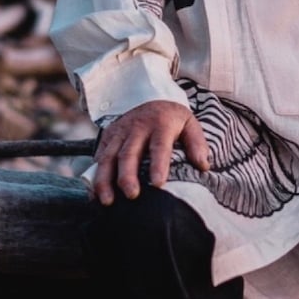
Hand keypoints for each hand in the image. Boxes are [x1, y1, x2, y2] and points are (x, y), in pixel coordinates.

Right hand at [93, 100, 209, 204]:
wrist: (150, 97)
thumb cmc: (172, 119)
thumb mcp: (190, 123)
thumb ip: (197, 143)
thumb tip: (203, 166)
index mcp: (161, 124)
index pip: (159, 146)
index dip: (158, 165)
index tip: (158, 185)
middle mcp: (137, 128)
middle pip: (129, 153)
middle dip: (127, 176)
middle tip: (132, 196)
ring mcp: (119, 132)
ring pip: (108, 157)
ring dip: (105, 180)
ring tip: (107, 201)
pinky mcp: (108, 136)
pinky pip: (99, 156)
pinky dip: (95, 175)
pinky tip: (96, 194)